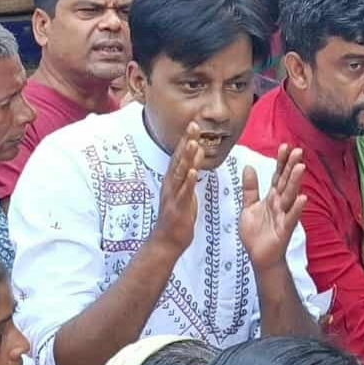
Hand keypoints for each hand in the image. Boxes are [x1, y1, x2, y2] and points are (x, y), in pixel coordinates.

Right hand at [146, 123, 203, 255]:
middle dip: (186, 142)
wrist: (167, 241)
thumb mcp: (186, 191)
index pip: (180, 156)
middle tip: (193, 125)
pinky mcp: (178, 208)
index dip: (186, 140)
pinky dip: (189, 182)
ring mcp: (173, 195)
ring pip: (180, 173)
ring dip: (186, 158)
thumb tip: (196, 156)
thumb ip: (190, 173)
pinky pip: (184, 193)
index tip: (193, 124)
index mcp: (173, 180)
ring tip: (193, 143)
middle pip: (178, 159)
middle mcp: (171, 184)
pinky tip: (194, 172)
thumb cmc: (178, 216)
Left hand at [239, 143, 307, 271]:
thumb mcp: (248, 207)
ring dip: (295, 182)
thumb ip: (250, 188)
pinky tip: (303, 198)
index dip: (281, 161)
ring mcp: (284, 216)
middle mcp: (280, 204)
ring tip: (301, 167)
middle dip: (291, 166)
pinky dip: (297, 208)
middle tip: (298, 150)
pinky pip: (291, 217)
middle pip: (286, 182)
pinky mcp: (285, 229)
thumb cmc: (256, 234)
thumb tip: (248, 166)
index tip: (284, 146)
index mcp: (271, 197)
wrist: (259, 257)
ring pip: (290, 196)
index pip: (277, 175)